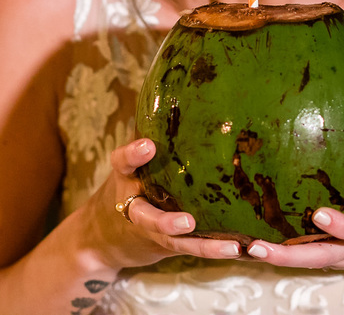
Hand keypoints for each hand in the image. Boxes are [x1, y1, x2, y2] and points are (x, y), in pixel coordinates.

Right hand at [82, 137, 245, 269]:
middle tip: (187, 222)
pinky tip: (238, 249)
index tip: (147, 145)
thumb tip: (186, 93)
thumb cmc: (130, 182)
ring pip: (172, 240)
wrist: (104, 236)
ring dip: (201, 245)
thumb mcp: (133, 161)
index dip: (133, 154)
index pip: (123, 162)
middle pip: (145, 216)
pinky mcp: (167, 245)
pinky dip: (213, 250)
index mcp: (126, 177)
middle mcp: (135, 205)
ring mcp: (151, 230)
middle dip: (165, 222)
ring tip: (228, 247)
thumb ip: (154, 136)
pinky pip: (190, 249)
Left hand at [241, 70, 343, 271]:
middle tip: (262, 246)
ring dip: (279, 260)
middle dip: (295, 255)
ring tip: (249, 248)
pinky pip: (302, 261)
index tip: (319, 215)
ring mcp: (342, 258)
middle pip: (326, 257)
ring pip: (309, 263)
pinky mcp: (327, 261)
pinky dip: (279, 257)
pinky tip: (248, 247)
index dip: (343, 226)